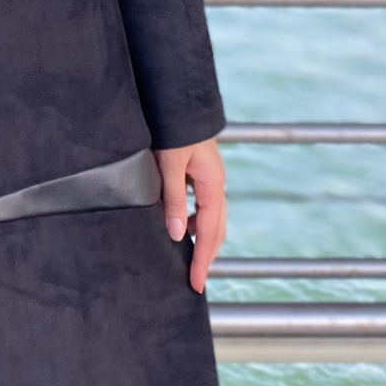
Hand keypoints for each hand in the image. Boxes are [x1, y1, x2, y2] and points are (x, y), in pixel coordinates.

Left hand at [155, 136, 226, 293]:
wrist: (180, 102)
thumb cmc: (175, 130)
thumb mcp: (169, 165)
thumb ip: (173, 199)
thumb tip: (174, 234)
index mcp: (213, 186)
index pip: (209, 233)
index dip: (202, 259)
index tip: (196, 282)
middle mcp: (216, 185)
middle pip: (216, 230)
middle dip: (206, 256)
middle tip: (195, 281)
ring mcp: (210, 180)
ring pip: (210, 220)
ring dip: (201, 240)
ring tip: (188, 259)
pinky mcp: (201, 175)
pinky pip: (201, 207)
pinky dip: (193, 222)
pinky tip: (179, 227)